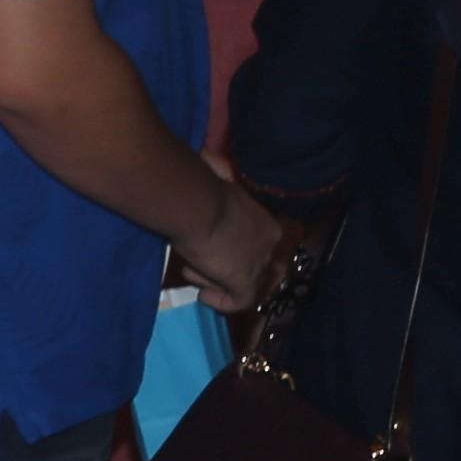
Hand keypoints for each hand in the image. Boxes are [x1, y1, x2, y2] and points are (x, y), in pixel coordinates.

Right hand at [178, 178, 290, 316]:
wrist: (196, 204)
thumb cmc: (202, 188)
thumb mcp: (216, 181)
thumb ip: (218, 180)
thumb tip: (208, 158)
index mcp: (266, 222)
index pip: (257, 243)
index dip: (232, 249)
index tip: (209, 248)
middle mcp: (270, 244)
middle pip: (251, 264)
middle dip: (224, 267)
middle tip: (197, 264)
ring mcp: (260, 264)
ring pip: (243, 281)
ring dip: (215, 279)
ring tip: (190, 272)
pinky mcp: (245, 281)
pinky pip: (240, 302)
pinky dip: (222, 302)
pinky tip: (203, 296)